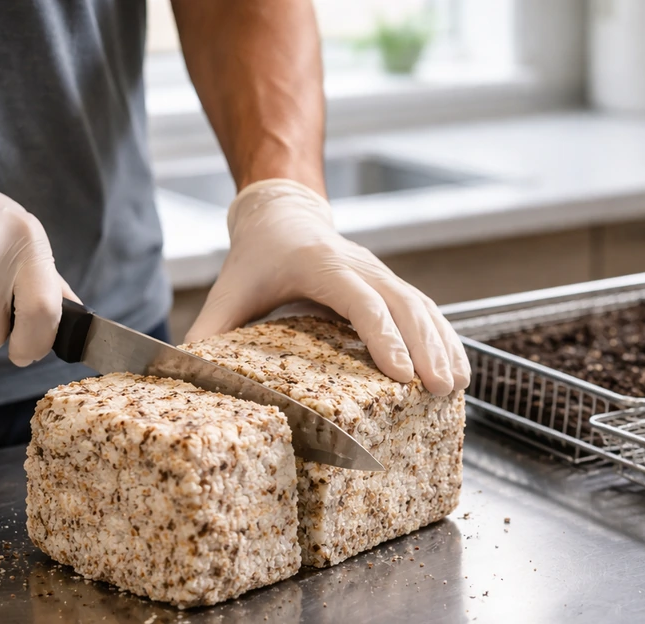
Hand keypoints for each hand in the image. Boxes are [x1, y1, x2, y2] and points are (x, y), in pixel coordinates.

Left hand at [185, 179, 470, 394]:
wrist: (283, 213)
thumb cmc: (256, 256)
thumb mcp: (229, 290)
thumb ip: (210, 331)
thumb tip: (187, 377)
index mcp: (319, 264)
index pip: (360, 300)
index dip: (382, 336)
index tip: (400, 373)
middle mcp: (358, 265)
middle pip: (403, 303)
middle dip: (426, 347)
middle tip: (438, 390)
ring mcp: (380, 272)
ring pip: (422, 306)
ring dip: (443, 344)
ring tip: (456, 386)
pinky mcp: (391, 284)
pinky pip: (426, 310)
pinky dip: (445, 338)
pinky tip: (458, 368)